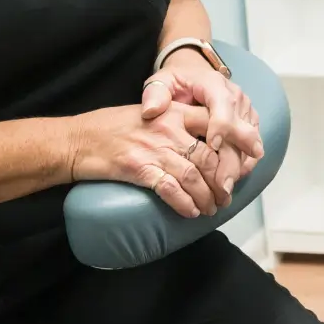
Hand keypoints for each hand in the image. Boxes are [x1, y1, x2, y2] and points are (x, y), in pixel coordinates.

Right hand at [69, 101, 223, 218]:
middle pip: (209, 157)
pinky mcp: (138, 168)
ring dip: (207, 196)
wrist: (77, 139)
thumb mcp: (151, 111)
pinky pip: (170, 189)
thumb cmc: (112, 126)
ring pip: (193, 176)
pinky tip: (191, 211)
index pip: (215, 126)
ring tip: (213, 208)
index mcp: (174, 111)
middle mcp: (168, 128)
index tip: (245, 163)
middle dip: (223, 181)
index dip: (234, 147)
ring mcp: (153, 148)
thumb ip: (178, 121)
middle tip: (227, 195)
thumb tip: (206, 142)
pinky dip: (184, 203)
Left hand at [140, 56, 262, 201]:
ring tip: (226, 189)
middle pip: (241, 128)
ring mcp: (245, 111)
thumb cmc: (177, 84)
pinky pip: (252, 145)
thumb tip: (151, 110)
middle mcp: (236, 97)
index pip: (223, 105)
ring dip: (240, 165)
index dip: (221, 125)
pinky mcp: (249, 123)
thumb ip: (155, 93)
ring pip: (250, 140)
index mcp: (214, 85)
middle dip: (233, 158)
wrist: (195, 76)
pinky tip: (234, 180)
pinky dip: (245, 163)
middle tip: (223, 184)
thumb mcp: (161, 82)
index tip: (211, 146)